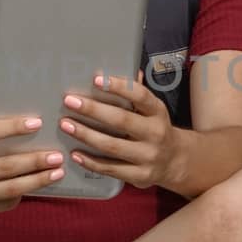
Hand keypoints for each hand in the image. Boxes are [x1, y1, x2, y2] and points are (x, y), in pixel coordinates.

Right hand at [0, 115, 65, 217]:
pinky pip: (1, 204)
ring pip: (8, 189)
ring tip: (55, 173)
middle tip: (57, 156)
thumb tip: (17, 135)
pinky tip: (31, 188)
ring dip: (36, 181)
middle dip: (35, 162)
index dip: (14, 128)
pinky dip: (18, 195)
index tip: (36, 123)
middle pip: (5, 167)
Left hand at [58, 72, 180, 189]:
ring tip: (65, 125)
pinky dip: (90, 161)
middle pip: (121, 120)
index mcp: (158, 112)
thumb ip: (136, 92)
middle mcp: (155, 133)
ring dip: (86, 135)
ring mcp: (148, 156)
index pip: (140, 96)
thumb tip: (123, 66)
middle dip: (93, 110)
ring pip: (112, 146)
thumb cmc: (155, 128)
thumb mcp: (152, 110)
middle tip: (69, 101)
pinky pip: (110, 168)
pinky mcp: (139, 176)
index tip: (95, 79)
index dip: (118, 87)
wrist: (176, 162)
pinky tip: (74, 153)